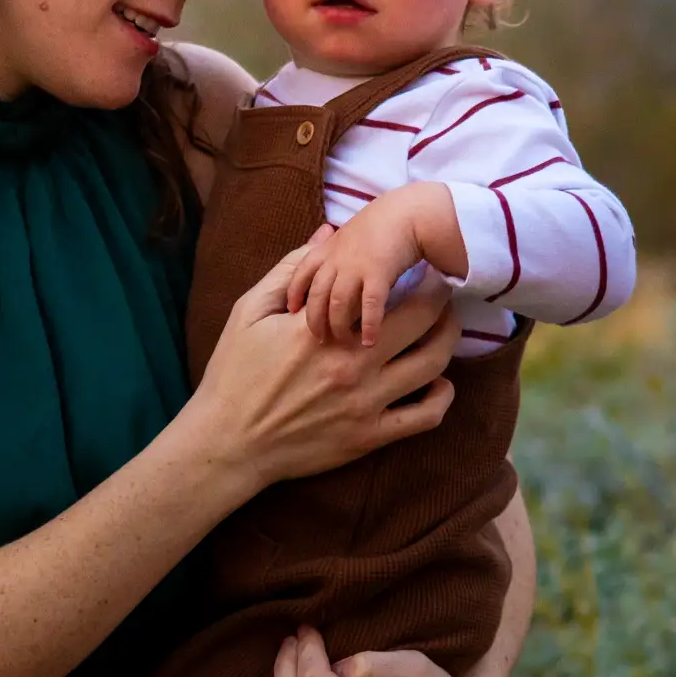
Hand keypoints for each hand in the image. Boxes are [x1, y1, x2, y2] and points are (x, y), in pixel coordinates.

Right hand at [188, 233, 458, 492]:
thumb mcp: (249, 311)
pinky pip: (426, 417)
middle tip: (441, 290)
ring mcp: (364, 403)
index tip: (418, 264)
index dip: (412, 273)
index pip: (387, 289)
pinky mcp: (369, 437)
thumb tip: (328, 233)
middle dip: (441, 299)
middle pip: (424, 322)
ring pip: (434, 365)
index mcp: (324, 328)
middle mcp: (351, 363)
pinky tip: (438, 382)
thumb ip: (293, 269)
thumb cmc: (233, 373)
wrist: (228, 443)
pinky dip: (443, 397)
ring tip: (445, 327)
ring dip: (447, 340)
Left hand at [286, 184, 463, 346]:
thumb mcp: (350, 233)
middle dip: (315, 319)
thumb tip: (327, 268)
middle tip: (318, 338)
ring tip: (344, 343)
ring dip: (339, 326)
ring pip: (337, 304)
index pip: (301, 273)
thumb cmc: (383, 224)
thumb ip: (335, 250)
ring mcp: (356, 267)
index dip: (294, 293)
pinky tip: (370, 341)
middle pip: (316, 295)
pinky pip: (369, 306)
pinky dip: (368, 326)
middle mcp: (337, 259)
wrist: (409, 212)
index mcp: (328, 249)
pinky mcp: (378, 274)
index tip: (291, 310)